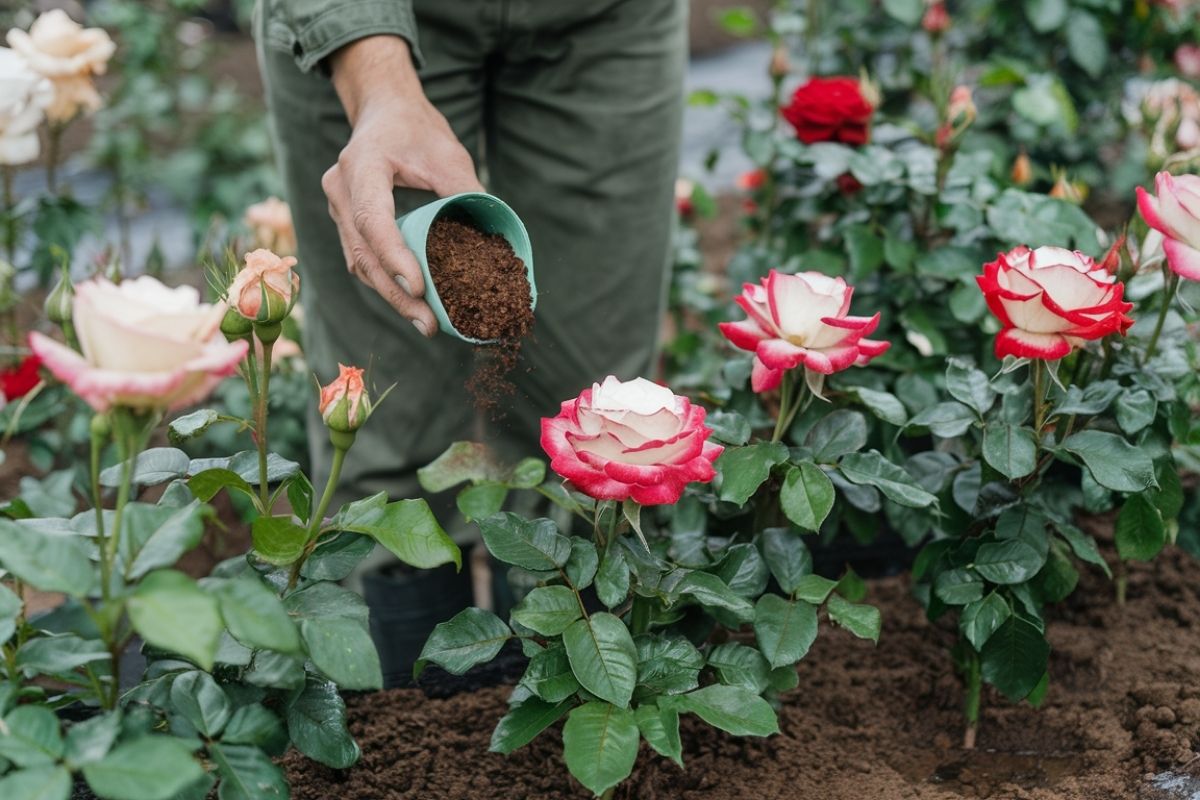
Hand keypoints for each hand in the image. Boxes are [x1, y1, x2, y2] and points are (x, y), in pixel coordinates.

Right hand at [324, 36, 483, 335]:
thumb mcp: (448, 154)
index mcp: (361, 167)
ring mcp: (338, 208)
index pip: (372, 220)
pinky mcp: (346, 223)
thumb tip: (494, 243)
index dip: (394, 258)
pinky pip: (363, 260)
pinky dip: (387, 284)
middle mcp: (340, 190)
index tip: (419, 288)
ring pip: (359, 263)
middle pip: (363, 253)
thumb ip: (465, 193)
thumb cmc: (417, 130)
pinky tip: (413, 305)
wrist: (384, 111)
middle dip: (396, 293)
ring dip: (391, 296)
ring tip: (424, 323)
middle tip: (428, 324)